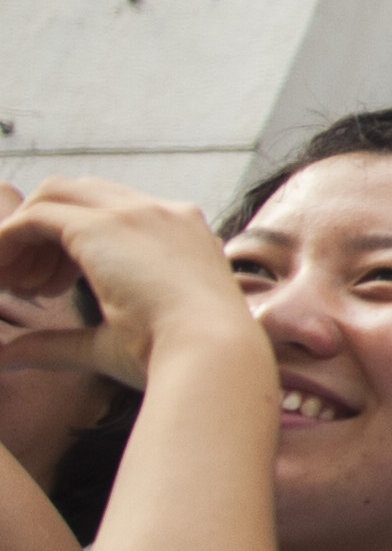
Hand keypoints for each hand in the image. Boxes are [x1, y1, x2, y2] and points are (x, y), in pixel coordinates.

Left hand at [0, 180, 252, 383]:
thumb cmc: (177, 358)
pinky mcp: (102, 226)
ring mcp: (134, 213)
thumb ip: (59, 341)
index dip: (71, 245)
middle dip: (43, 231)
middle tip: (27, 283)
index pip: (112, 213)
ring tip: (12, 282)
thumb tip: (7, 356)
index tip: (54, 288)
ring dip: (23, 234)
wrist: (212, 355)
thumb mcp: (112, 341)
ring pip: (54, 195)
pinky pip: (35, 217)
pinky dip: (8, 240)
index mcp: (182, 234)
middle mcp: (163, 212)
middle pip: (80, 193)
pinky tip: (4, 276)